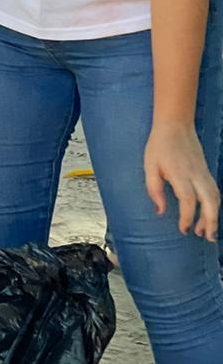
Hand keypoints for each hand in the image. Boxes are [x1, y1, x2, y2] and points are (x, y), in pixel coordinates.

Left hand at [144, 121, 219, 239]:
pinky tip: (208, 214)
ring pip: (215, 198)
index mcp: (179, 174)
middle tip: (207, 238)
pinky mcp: (206, 172)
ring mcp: (204, 173)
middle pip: (209, 202)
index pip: (188, 200)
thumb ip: (154, 189)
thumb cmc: (159, 145)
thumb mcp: (149, 166)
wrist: (175, 125)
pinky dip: (214, 206)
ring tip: (208, 232)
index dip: (188, 217)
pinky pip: (214, 191)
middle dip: (210, 222)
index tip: (184, 230)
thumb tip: (160, 211)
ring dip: (213, 216)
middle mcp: (196, 175)